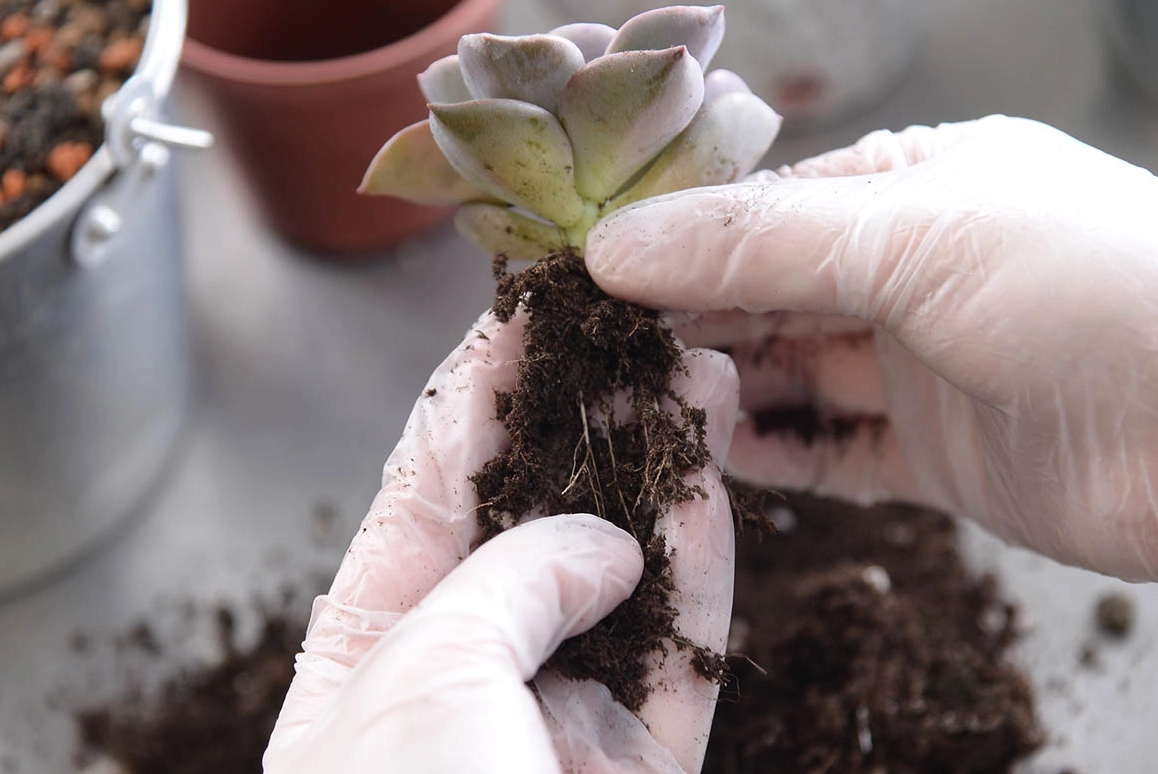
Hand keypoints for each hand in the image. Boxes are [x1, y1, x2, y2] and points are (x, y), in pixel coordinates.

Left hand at [264, 312, 739, 772]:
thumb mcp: (422, 672)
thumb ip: (514, 578)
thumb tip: (602, 545)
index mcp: (372, 640)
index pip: (432, 483)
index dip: (480, 389)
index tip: (528, 308)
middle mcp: (470, 668)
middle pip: (539, 518)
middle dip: (590, 420)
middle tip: (633, 331)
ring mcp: (559, 718)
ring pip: (624, 578)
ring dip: (662, 476)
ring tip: (697, 377)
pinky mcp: (638, 766)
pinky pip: (682, 658)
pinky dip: (700, 574)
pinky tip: (713, 487)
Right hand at [585, 115, 1157, 580]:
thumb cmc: (1095, 291)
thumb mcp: (913, 238)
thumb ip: (757, 244)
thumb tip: (616, 245)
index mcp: (914, 189)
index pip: (763, 209)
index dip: (674, 240)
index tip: (589, 274)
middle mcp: (912, 273)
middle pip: (767, 295)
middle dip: (686, 321)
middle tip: (600, 351)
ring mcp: (923, 367)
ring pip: (791, 376)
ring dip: (720, 390)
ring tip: (642, 404)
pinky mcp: (937, 457)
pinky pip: (834, 454)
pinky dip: (776, 456)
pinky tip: (717, 456)